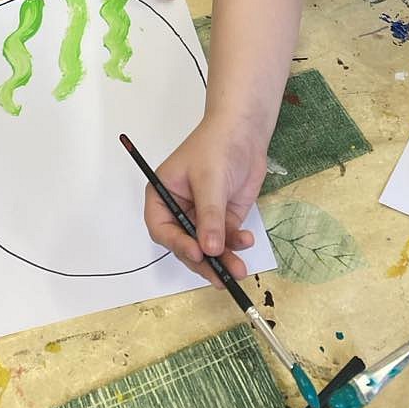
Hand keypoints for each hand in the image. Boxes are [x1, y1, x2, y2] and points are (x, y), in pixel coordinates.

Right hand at [144, 118, 267, 280]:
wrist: (246, 131)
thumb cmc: (217, 145)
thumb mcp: (210, 179)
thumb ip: (209, 215)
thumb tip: (209, 250)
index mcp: (163, 195)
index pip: (162, 228)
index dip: (177, 244)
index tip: (197, 253)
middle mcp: (180, 209)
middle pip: (185, 244)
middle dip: (203, 261)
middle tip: (221, 276)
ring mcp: (203, 216)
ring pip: (207, 248)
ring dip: (222, 260)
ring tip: (239, 270)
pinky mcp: (224, 218)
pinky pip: (226, 240)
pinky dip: (236, 245)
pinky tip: (246, 241)